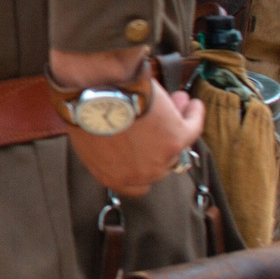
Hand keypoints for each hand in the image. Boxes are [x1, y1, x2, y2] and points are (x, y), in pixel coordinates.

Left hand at [50, 48, 203, 198]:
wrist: (96, 93)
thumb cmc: (85, 108)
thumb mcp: (87, 138)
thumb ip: (103, 148)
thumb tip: (115, 138)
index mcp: (112, 177)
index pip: (135, 185)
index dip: (142, 164)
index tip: (146, 149)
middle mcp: (138, 174)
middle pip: (158, 162)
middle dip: (158, 140)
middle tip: (160, 121)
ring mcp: (159, 160)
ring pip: (175, 145)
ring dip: (177, 123)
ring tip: (178, 104)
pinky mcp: (175, 141)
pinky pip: (192, 129)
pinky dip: (194, 116)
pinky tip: (193, 105)